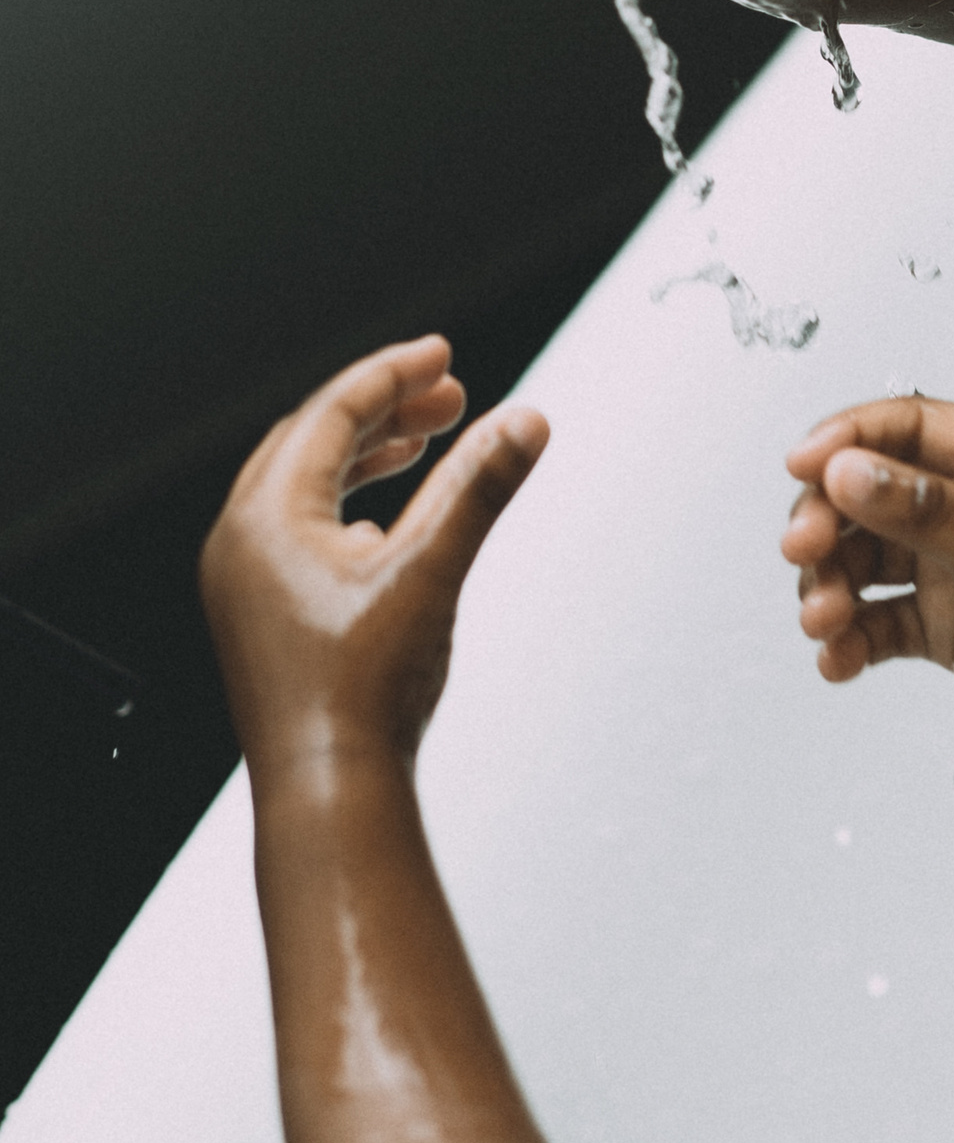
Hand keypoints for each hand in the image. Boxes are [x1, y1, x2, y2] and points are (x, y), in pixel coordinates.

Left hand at [201, 338, 548, 774]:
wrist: (328, 787)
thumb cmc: (362, 693)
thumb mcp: (432, 572)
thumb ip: (479, 489)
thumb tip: (524, 424)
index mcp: (265, 518)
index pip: (330, 414)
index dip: (392, 375)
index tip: (441, 355)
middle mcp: (241, 542)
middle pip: (312, 441)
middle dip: (384, 410)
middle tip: (448, 393)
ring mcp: (245, 581)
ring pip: (304, 486)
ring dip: (368, 455)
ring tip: (428, 440)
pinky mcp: (262, 614)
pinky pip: (299, 531)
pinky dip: (349, 503)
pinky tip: (389, 520)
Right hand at [780, 395, 953, 856]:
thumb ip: (927, 512)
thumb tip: (850, 469)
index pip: (909, 428)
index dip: (848, 439)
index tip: (800, 464)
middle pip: (869, 493)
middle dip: (827, 521)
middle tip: (804, 553)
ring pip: (863, 559)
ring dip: (831, 585)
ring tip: (824, 621)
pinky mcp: (943, 628)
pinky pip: (874, 620)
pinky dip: (848, 637)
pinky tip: (838, 659)